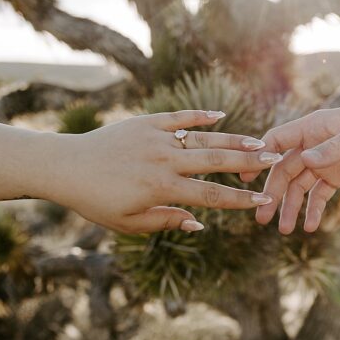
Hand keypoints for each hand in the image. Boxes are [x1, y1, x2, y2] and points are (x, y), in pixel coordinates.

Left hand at [44, 110, 280, 232]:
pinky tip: (221, 117)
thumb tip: (199, 221)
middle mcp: (164, 161)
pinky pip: (179, 117)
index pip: (211, 196)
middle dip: (247, 162)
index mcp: (161, 189)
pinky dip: (200, 117)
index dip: (240, 200)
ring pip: (203, 138)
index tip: (264, 199)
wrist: (65, 166)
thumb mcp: (128, 223)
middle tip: (274, 160)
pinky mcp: (146, 122)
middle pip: (216, 162)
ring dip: (233, 140)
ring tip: (259, 141)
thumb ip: (166, 221)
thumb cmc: (95, 201)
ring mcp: (156, 138)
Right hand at [243, 99, 339, 233]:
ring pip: (299, 186)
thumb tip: (306, 159)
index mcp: (314, 127)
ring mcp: (325, 161)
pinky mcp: (338, 175)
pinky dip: (313, 210)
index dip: (259, 156)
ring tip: (284, 230)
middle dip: (273, 193)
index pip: (278, 140)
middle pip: (285, 169)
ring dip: (290, 207)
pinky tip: (310, 227)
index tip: (244, 176)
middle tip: (262, 217)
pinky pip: (319, 195)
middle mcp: (314, 144)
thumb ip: (334, 148)